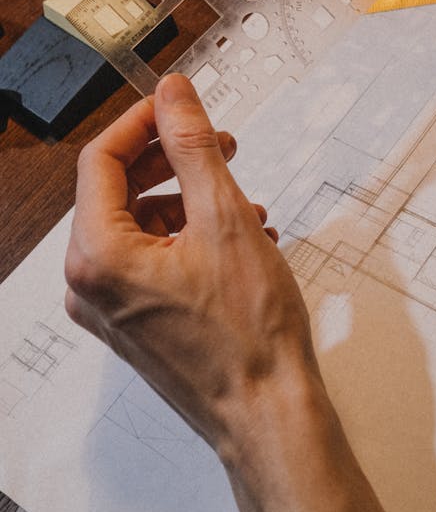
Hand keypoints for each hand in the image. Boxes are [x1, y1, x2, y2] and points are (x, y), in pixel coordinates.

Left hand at [65, 72, 310, 452]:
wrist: (269, 414)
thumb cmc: (249, 337)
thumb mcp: (225, 218)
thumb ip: (193, 146)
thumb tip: (173, 96)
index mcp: (97, 257)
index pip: (101, 160)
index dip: (143, 122)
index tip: (177, 104)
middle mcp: (91, 285)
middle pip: (118, 190)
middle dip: (172, 160)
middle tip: (217, 143)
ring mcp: (111, 308)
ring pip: (141, 224)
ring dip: (190, 199)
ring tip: (242, 200)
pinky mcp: (135, 322)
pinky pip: (152, 258)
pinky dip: (190, 236)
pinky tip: (238, 235)